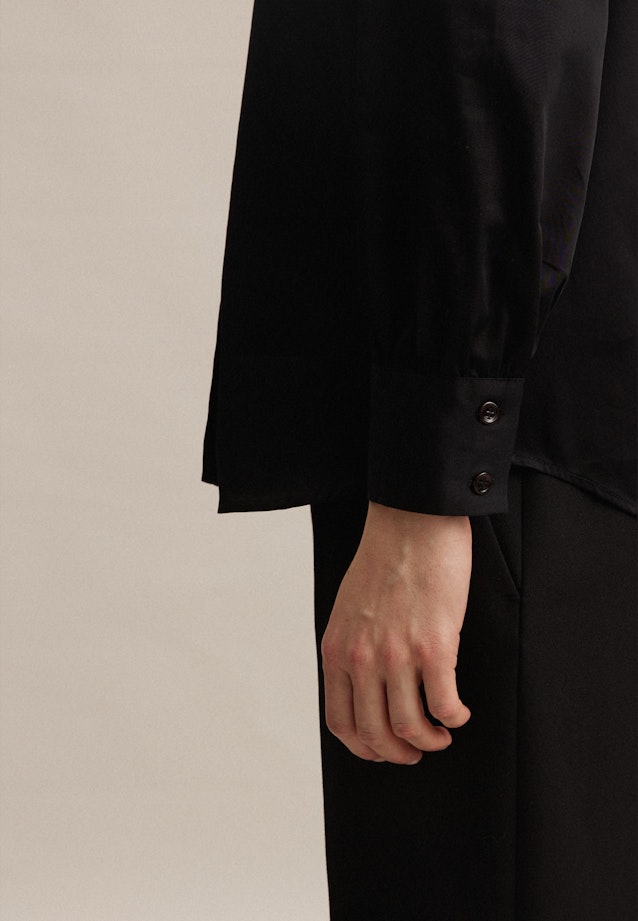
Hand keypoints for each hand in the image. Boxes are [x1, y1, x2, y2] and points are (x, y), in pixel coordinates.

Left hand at [320, 501, 471, 764]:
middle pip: (375, 734)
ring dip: (430, 741)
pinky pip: (443, 703)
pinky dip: (454, 717)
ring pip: (410, 728)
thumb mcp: (348, 609)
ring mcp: (397, 654)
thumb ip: (352, 647)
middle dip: (399, 754)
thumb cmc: (384, 559)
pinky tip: (459, 711)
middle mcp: (362, 658)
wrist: (412, 521)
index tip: (384, 750)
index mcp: (337, 650)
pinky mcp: (434, 646)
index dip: (365, 748)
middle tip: (418, 751)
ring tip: (442, 733)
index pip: (341, 722)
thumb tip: (367, 687)